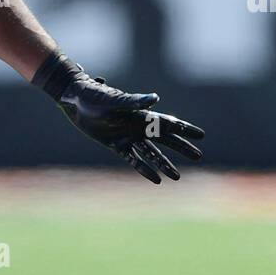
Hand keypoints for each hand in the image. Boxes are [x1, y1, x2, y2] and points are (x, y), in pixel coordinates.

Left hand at [34, 53, 204, 185]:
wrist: (74, 99)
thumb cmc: (94, 95)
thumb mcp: (114, 100)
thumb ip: (134, 102)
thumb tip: (156, 99)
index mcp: (141, 114)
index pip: (168, 124)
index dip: (184, 130)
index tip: (201, 135)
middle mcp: (137, 126)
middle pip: (164, 140)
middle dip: (181, 147)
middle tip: (198, 155)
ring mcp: (127, 136)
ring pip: (151, 153)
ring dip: (165, 164)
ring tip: (178, 177)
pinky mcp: (115, 144)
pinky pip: (133, 159)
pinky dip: (144, 169)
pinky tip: (156, 179)